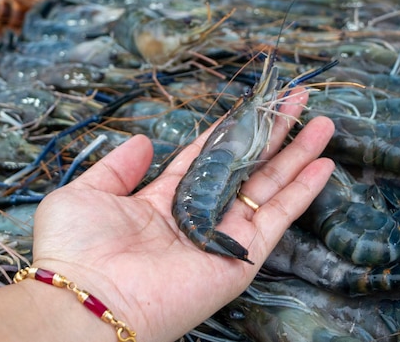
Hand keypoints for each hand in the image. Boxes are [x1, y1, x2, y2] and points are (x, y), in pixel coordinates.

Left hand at [32, 90, 334, 340]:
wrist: (87, 299)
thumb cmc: (76, 248)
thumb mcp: (88, 193)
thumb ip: (118, 167)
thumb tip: (143, 141)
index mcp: (162, 201)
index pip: (205, 157)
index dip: (229, 130)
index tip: (251, 105)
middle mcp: (197, 215)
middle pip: (244, 165)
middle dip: (272, 132)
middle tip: (298, 101)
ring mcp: (222, 235)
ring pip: (268, 186)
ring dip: (296, 154)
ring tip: (322, 123)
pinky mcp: (240, 256)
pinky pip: (277, 218)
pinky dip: (302, 192)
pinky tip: (322, 164)